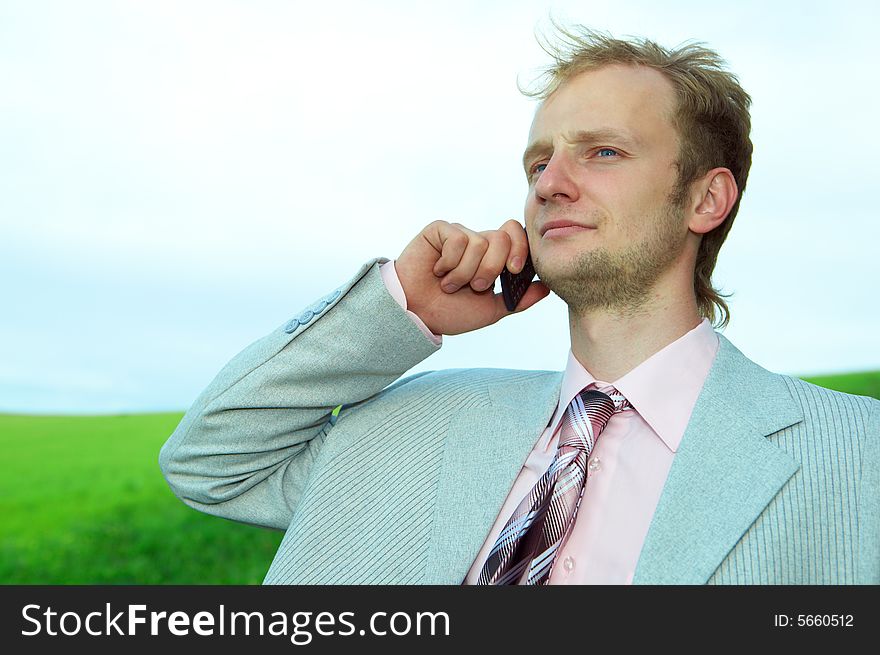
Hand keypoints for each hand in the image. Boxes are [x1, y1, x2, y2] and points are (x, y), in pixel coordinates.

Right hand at [394, 220, 550, 334]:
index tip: (513, 271)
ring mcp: (458, 234)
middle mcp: (477, 241)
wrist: (417, 314)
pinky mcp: (439, 230)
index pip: (516, 235)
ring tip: (450, 284)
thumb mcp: (491, 310)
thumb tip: (548, 287)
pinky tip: (437, 271)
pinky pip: (457, 239)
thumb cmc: (450, 312)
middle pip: (502, 237)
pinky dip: (449, 263)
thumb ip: (520, 300)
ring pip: (479, 243)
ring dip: (465, 273)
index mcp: (493, 256)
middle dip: (491, 268)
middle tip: (475, 286)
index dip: (520, 249)